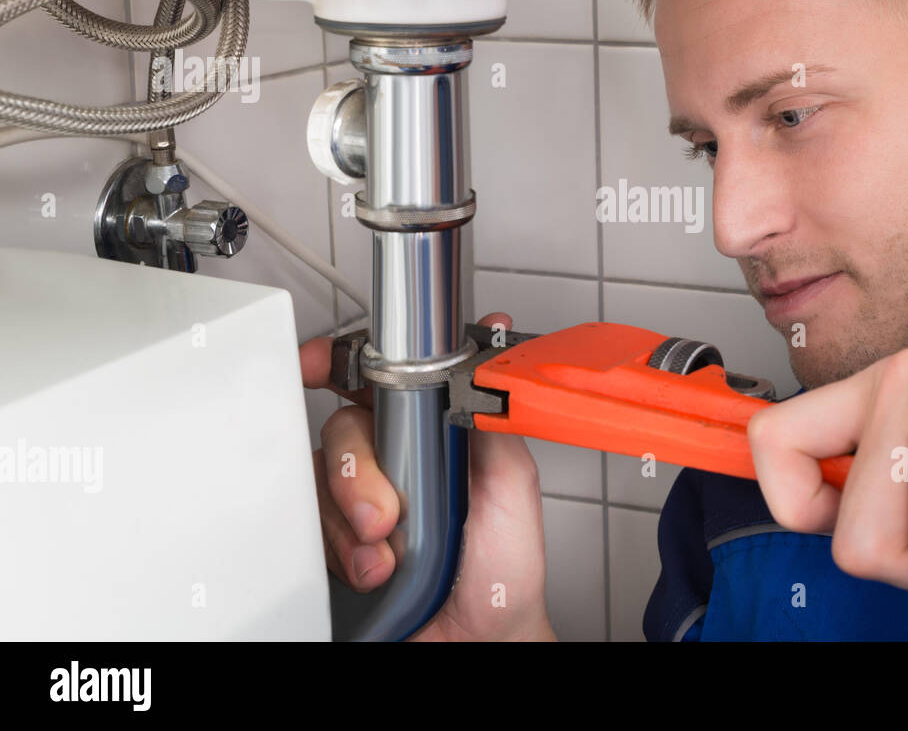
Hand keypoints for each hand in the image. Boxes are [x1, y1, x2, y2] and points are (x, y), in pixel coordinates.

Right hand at [300, 312, 555, 639]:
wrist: (475, 640)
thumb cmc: (502, 570)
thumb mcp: (512, 480)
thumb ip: (491, 417)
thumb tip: (484, 355)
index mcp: (433, 434)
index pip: (379, 380)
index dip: (342, 362)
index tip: (318, 363)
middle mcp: (393, 461)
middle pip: (341, 427)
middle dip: (358, 469)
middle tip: (390, 512)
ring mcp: (359, 501)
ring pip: (319, 477)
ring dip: (351, 518)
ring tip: (391, 552)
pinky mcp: (334, 541)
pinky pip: (306, 525)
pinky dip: (337, 549)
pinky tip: (374, 569)